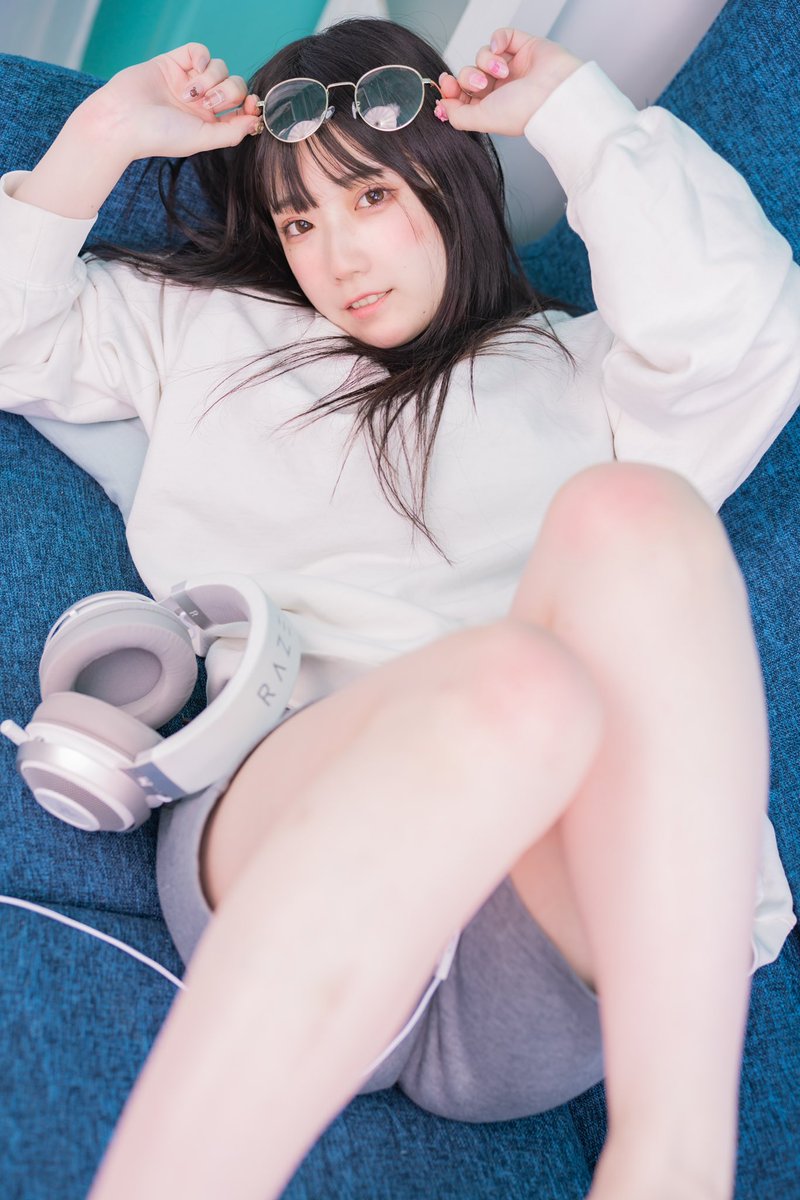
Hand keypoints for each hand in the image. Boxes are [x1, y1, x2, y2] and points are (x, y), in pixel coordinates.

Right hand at [74, 43, 262, 161]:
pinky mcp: (175, 61)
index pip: (241, 109)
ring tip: (189, 94)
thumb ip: (231, 132)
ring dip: (211, 80)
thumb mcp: (202, 139)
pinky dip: (201, 59)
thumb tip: (256, 122)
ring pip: (221, 67)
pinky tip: (190, 73)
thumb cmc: (160, 135)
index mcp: (210, 123)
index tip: (251, 105)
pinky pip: (200, 51)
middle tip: (207, 105)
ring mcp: (189, 80)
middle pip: (235, 86)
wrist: (124, 119)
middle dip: (228, 93)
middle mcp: (202, 102)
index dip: (251, 105)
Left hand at [437, 28, 583, 135]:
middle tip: (481, 84)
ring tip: (502, 71)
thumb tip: (442, 107)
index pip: (462, 95)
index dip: (451, 89)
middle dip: (469, 76)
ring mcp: (511, 67)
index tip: (446, 84)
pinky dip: (497, 40)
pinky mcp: (522, 47)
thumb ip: (458, 115)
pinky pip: (500, 36)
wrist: (554, 95)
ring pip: (482, 55)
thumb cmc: (524, 111)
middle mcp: (500, 89)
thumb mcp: (483, 119)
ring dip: (486, 62)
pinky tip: (502, 51)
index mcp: (490, 108)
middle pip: (468, 74)